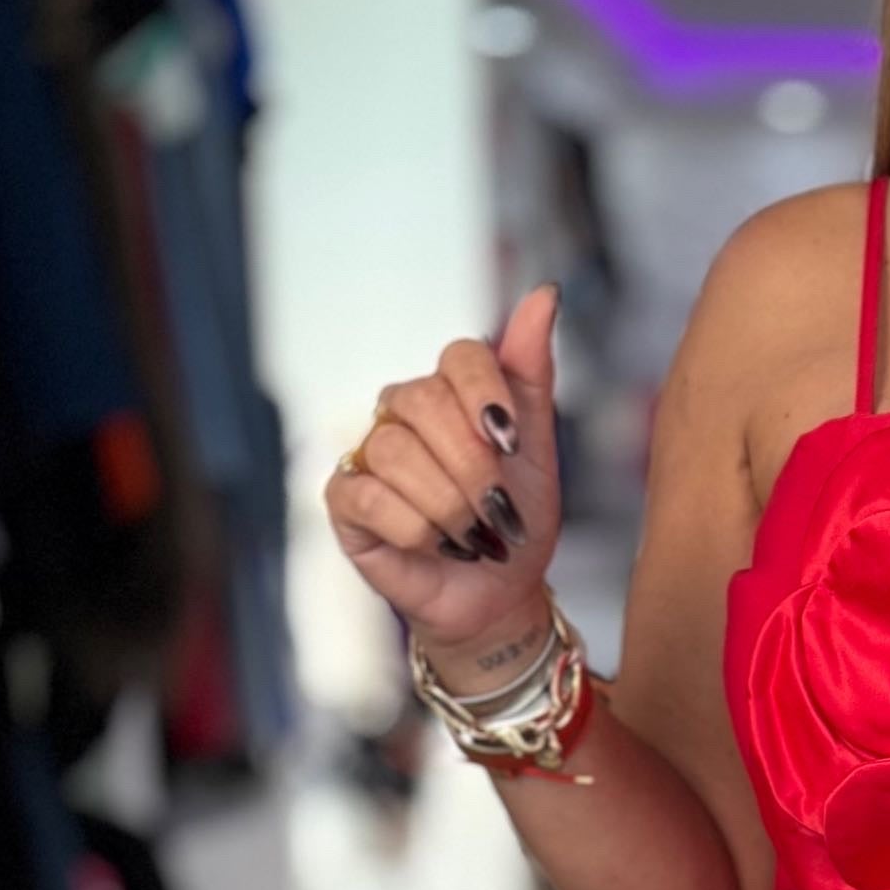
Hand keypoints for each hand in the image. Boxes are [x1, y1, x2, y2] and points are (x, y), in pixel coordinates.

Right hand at [322, 285, 563, 667]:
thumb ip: (533, 372)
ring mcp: (370, 454)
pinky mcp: (346, 500)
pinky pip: (371, 497)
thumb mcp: (539, 448)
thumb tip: (544, 294)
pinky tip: (435, 545)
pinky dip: (416, 530)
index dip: (488, 397)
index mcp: (450, 392)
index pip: (459, 356)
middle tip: (498, 509)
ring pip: (399, 454)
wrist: (500, 595)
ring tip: (473, 535)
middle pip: (426, 401)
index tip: (513, 444)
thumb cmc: (517, 521)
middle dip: (473, 466)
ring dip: (450, 507)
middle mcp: (404, 414)